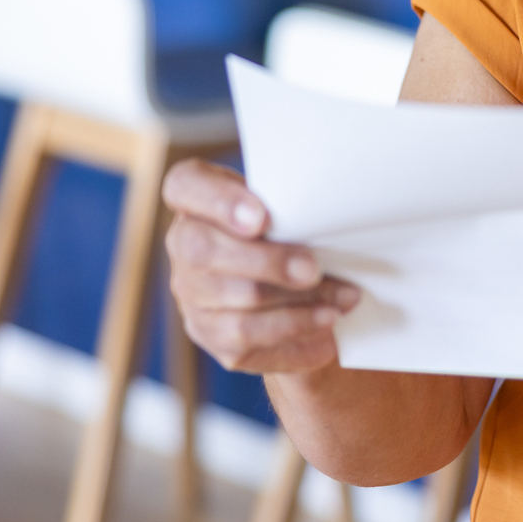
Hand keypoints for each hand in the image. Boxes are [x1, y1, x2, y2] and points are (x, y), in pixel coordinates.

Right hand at [162, 158, 359, 373]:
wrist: (293, 281)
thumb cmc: (290, 226)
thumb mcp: (287, 203)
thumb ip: (290, 203)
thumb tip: (327, 216)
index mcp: (195, 196)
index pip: (183, 185)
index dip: (218, 201)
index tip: (262, 217)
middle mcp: (182, 243)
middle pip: (203, 251)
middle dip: (267, 262)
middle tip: (313, 270)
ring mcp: (190, 292)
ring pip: (234, 299)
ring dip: (295, 302)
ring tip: (340, 299)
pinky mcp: (207, 332)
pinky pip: (246, 336)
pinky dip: (294, 329)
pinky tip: (326, 323)